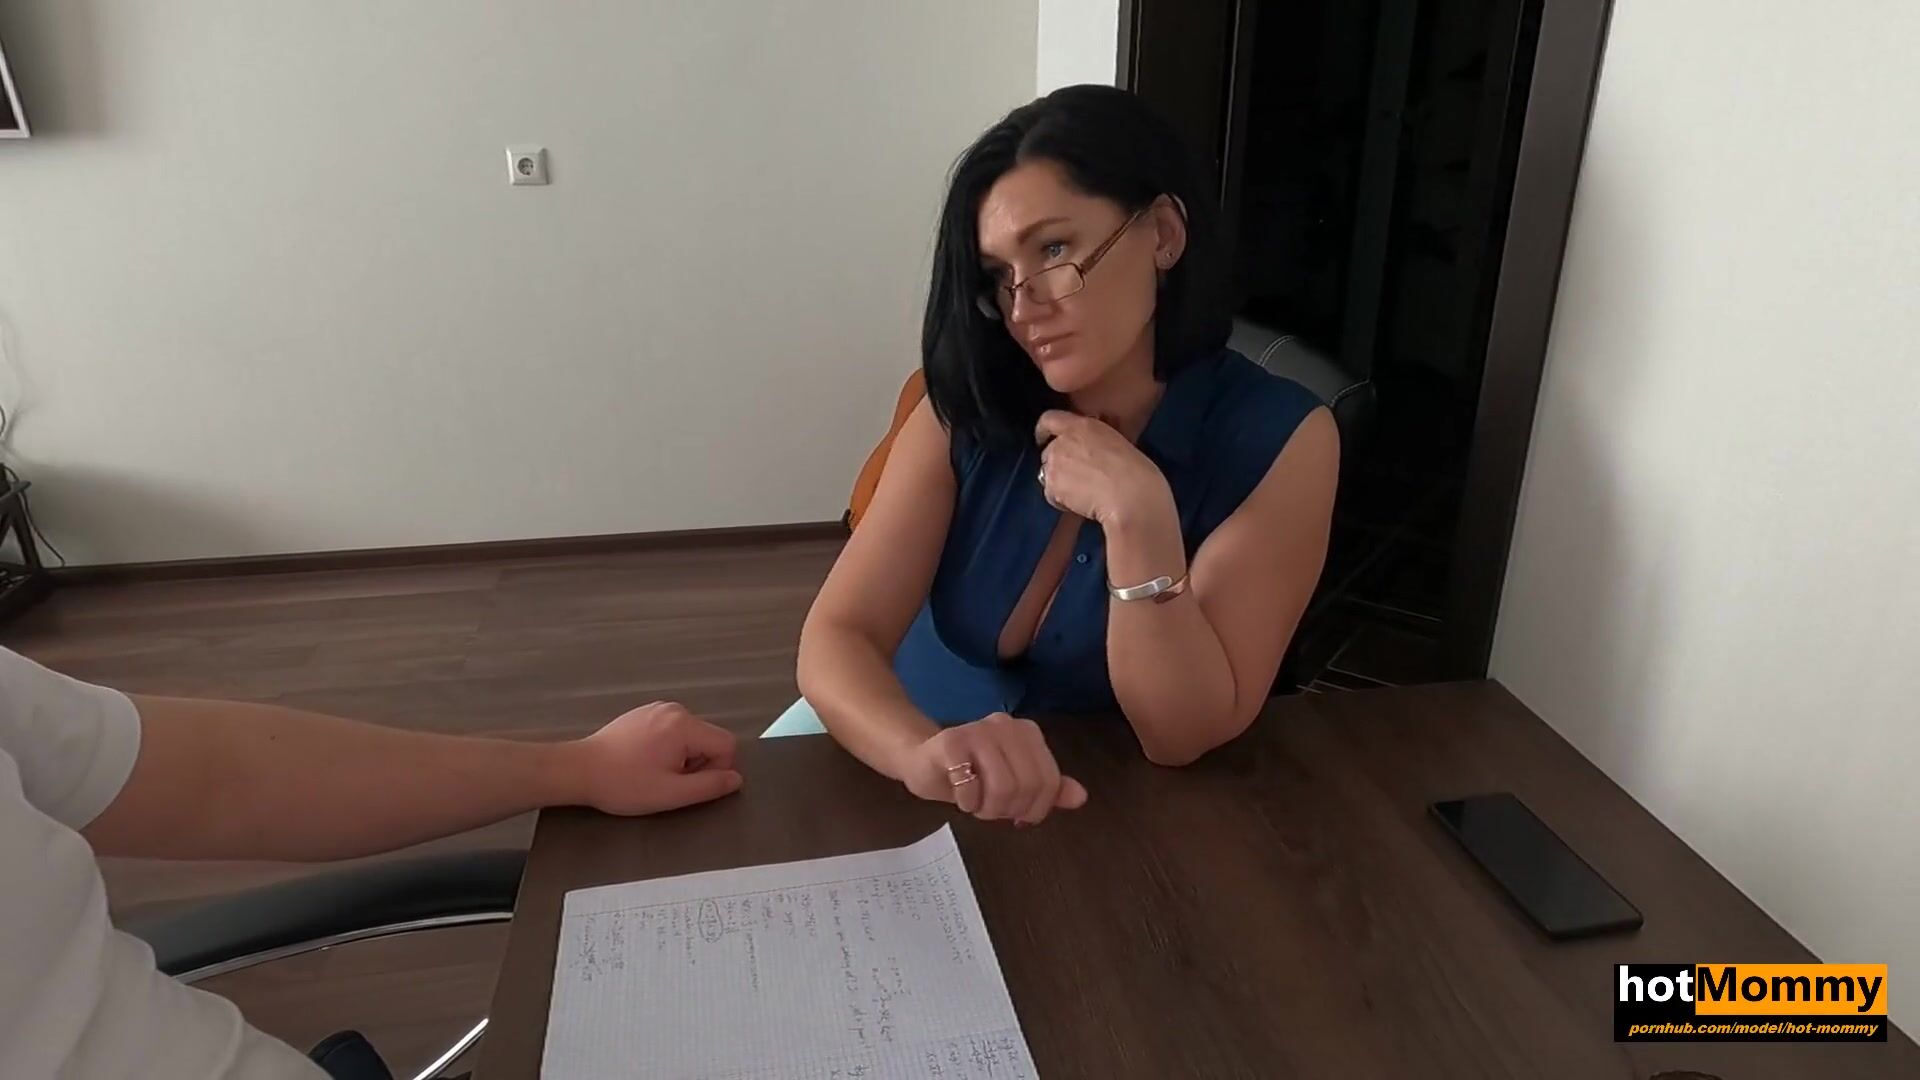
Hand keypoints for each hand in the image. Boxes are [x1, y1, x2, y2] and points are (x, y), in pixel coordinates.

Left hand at [570, 702, 742, 815]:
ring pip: (691, 736)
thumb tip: (736, 779)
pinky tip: (643, 761)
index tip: (690, 784)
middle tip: (667, 781)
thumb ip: (710, 786)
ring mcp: (657, 708)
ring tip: (652, 772)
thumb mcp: (671, 793)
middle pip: (709, 738)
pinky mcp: (643, 712)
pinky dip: (667, 748)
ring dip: (682, 757)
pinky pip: (673, 730)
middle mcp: (675, 709)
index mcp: (684, 725)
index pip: (727, 744)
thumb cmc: (624, 784)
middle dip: (697, 763)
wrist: (578, 770)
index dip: (718, 769)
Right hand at [897, 713, 1088, 824]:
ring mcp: (977, 731)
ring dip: (987, 808)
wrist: (922, 760)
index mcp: (1027, 733)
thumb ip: (1048, 788)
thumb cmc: (972, 774)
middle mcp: (1005, 725)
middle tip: (991, 809)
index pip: (1049, 781)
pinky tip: (959, 795)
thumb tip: (1081, 796)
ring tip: (977, 803)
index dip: (1036, 809)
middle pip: (1027, 786)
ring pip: (1002, 788)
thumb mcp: (1015, 783)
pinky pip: (970, 787)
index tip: (1018, 815)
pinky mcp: (950, 743)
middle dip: (1009, 809)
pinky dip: (967, 802)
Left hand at [1034, 410, 1174, 527]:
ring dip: (1060, 483)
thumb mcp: (1118, 443)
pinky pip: (1051, 495)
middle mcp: (1065, 440)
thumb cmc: (1138, 475)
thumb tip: (1091, 452)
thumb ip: (1095, 442)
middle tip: (1079, 478)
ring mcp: (1055, 462)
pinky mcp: (1052, 485)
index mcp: (1084, 425)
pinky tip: (1082, 504)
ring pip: (1048, 474)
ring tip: (1084, 494)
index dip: (1044, 430)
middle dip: (1058, 464)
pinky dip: (1062, 502)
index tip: (1044, 438)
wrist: (1132, 498)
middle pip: (1048, 451)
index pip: (1050, 419)